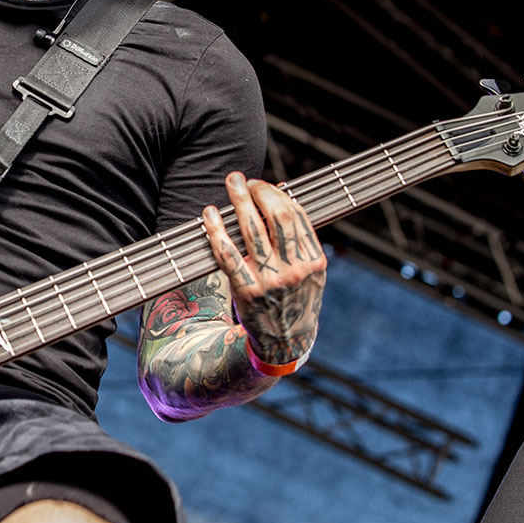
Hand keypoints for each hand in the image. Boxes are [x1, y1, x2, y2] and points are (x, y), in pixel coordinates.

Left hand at [201, 172, 327, 374]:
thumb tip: (282, 194)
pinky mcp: (247, 291)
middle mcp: (294, 269)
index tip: (262, 185)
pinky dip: (217, 231)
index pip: (296, 215)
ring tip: (231, 183)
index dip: (277, 193)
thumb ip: (300, 238)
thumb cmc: (296, 298)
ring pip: (252, 230)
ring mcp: (270, 281)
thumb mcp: (310, 271)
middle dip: (259, 191)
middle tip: (244, 180)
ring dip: (239, 201)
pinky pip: (228, 255)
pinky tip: (209, 216)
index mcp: (313, 260)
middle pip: (277, 217)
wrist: (285, 342)